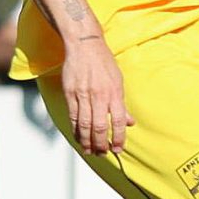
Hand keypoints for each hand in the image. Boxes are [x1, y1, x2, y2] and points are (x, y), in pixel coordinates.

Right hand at [59, 33, 131, 155]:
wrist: (84, 45)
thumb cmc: (103, 62)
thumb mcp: (118, 81)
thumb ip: (122, 104)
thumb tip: (129, 122)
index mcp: (113, 93)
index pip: (117, 121)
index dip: (118, 138)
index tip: (117, 149)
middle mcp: (98, 95)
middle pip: (98, 127)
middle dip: (100, 144)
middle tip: (102, 153)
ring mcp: (82, 95)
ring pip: (84, 124)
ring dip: (86, 141)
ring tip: (89, 150)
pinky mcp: (69, 93)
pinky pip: (73, 116)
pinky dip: (75, 130)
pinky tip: (78, 137)